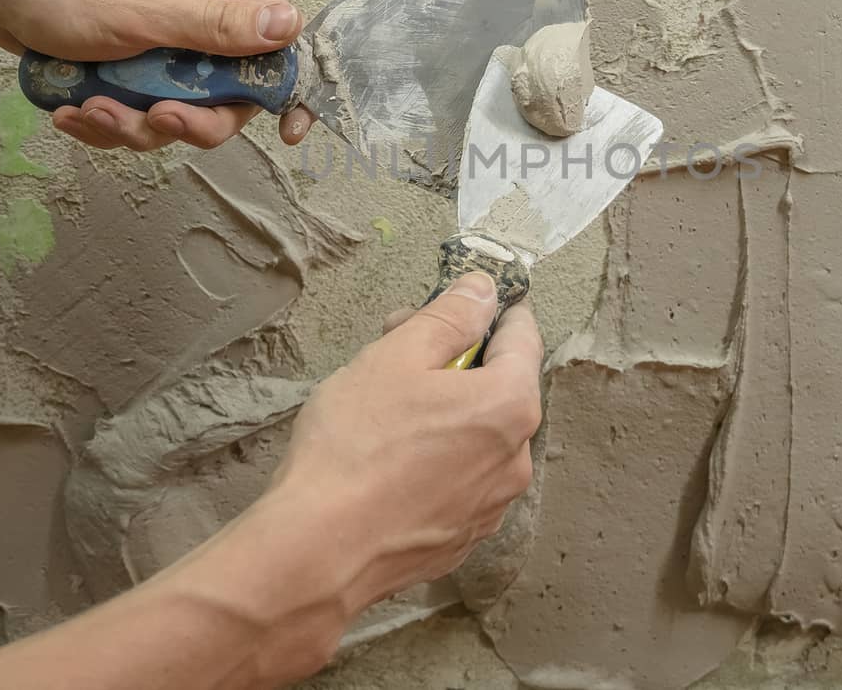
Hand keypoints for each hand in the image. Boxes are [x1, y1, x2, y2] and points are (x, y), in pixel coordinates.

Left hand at [0, 0, 315, 150]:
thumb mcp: (148, 11)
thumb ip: (219, 27)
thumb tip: (289, 24)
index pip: (277, 43)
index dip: (285, 88)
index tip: (287, 130)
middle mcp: (199, 23)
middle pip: (229, 97)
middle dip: (190, 121)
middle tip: (156, 120)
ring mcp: (164, 54)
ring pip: (180, 117)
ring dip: (135, 125)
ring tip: (92, 108)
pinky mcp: (131, 77)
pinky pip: (139, 120)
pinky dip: (108, 123)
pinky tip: (74, 110)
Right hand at [264, 273, 543, 611]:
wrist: (318, 551)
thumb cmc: (355, 447)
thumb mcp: (397, 356)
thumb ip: (449, 316)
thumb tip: (483, 290)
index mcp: (510, 407)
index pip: (523, 337)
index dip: (493, 309)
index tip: (466, 297)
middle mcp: (515, 460)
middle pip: (497, 388)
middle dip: (454, 360)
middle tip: (396, 346)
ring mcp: (489, 506)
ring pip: (476, 437)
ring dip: (443, 411)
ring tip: (382, 407)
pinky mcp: (459, 539)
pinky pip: (458, 480)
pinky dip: (434, 460)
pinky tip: (386, 460)